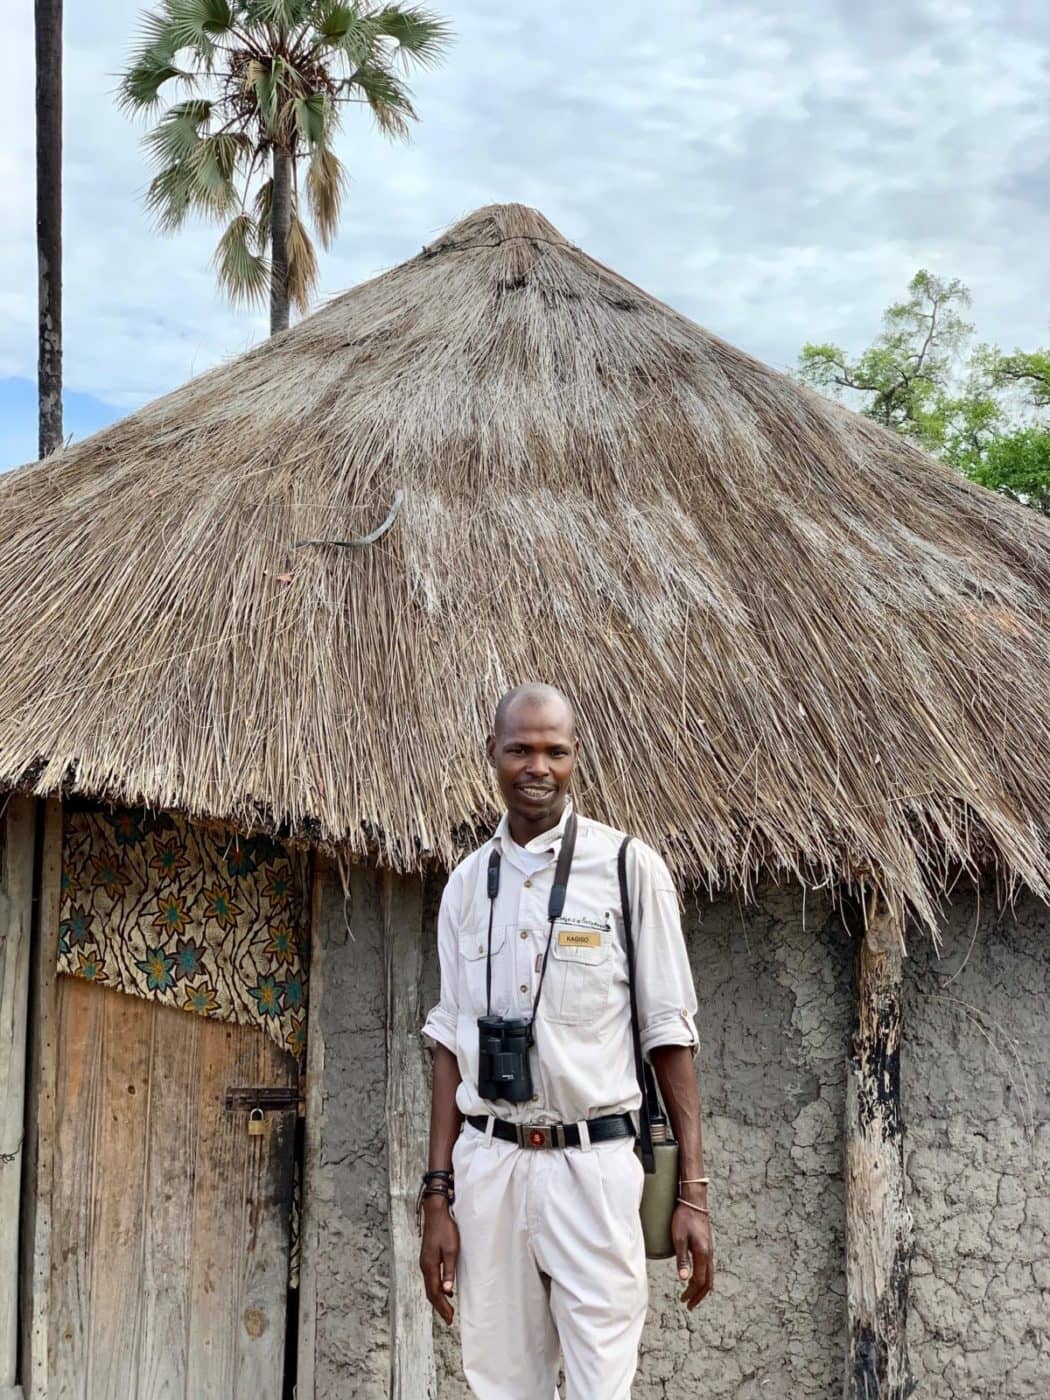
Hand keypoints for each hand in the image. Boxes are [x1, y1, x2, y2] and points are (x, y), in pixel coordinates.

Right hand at [419, 1195, 459, 1324]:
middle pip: (430, 1292)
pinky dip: (436, 1288)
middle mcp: (424, 1266)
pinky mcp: (427, 1257)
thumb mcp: (451, 1250)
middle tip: (449, 1318)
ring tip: (447, 1308)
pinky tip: (444, 1289)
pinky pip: (430, 1278)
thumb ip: (449, 1271)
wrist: (435, 1212)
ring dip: (437, 1298)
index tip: (449, 1319)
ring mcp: (425, 1262)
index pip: (435, 1293)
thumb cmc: (445, 1229)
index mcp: (429, 1266)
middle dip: (439, 1306)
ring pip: (429, 1286)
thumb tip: (447, 1291)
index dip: (442, 1307)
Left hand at [672, 1195, 712, 1308]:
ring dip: (701, 1288)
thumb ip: (682, 1260)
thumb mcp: (678, 1238)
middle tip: (689, 1305)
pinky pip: (709, 1268)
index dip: (692, 1293)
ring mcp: (709, 1250)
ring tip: (692, 1296)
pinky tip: (696, 1278)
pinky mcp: (707, 1246)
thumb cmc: (684, 1218)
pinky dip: (704, 1278)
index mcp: (703, 1254)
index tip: (684, 1301)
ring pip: (710, 1275)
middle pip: (707, 1282)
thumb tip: (683, 1280)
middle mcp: (709, 1254)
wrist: (693, 1202)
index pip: (699, 1280)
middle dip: (698, 1295)